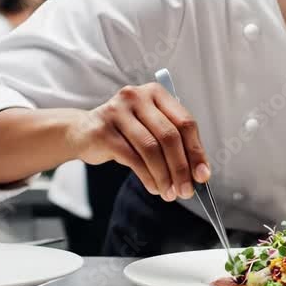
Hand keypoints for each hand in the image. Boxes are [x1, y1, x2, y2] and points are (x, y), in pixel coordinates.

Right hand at [66, 83, 209, 201]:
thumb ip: (176, 145)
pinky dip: (148, 177)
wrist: (83, 132)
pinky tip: (154, 187)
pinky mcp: (103, 130)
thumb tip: (198, 173)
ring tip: (170, 193)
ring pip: (151, 149)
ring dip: (164, 176)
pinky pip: (132, 158)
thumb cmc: (125, 132)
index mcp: (156, 92)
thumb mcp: (152, 130)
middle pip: (169, 136)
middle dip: (181, 168)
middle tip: (187, 190)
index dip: (196, 151)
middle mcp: (137, 96)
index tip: (203, 175)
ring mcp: (118, 111)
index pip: (185, 123)